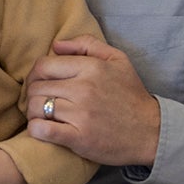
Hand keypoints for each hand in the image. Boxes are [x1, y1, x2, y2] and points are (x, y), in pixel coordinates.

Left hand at [26, 35, 161, 167]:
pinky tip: (42, 129)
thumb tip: (56, 45)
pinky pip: (42, 130)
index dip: (35, 74)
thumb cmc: (131, 95)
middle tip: (39, 101)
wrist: (151, 132)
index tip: (40, 83)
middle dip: (32, 93)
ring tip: (41, 115)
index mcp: (91, 68)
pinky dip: (36, 129)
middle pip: (37, 86)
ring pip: (36, 107)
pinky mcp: (79, 138)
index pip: (44, 65)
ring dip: (33, 112)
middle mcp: (84, 89)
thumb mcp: (118, 60)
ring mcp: (80, 114)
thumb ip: (87, 45)